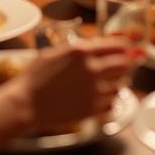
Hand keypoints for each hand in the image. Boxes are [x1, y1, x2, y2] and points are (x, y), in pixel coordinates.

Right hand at [14, 39, 131, 128]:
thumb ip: (79, 48)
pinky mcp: (92, 109)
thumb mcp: (55, 51)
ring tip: (109, 82)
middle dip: (126, 63)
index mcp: (82, 51)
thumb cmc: (35, 75)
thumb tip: (99, 45)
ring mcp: (94, 91)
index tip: (128, 47)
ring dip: (117, 82)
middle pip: (124, 64)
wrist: (26, 103)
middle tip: (124, 64)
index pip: (117, 45)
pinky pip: (112, 103)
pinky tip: (100, 97)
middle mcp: (92, 69)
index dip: (125, 45)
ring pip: (121, 85)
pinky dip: (110, 100)